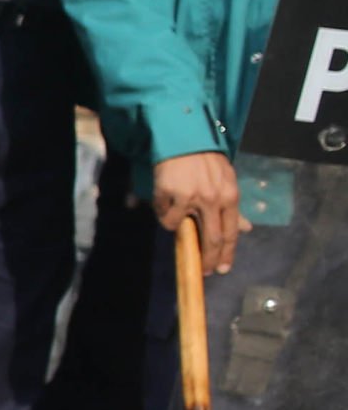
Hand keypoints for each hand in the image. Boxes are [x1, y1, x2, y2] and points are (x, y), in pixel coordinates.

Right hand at [152, 149, 244, 277]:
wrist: (185, 139)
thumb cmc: (207, 162)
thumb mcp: (226, 183)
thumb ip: (233, 208)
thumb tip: (247, 229)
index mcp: (230, 197)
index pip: (231, 232)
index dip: (227, 253)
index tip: (222, 269)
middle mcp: (214, 199)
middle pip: (212, 239)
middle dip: (208, 258)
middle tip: (205, 270)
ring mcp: (192, 197)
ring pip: (180, 228)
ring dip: (176, 227)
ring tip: (173, 215)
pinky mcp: (171, 193)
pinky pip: (165, 214)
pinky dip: (163, 213)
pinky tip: (165, 201)